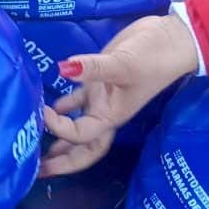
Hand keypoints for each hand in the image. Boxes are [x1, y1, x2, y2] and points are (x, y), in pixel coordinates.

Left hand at [37, 15, 199, 177]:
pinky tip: (47, 105)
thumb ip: (93, 68)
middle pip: (83, 146)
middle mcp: (105, 111)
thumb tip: (64, 68)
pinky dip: (63, 105)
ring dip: (60, 136)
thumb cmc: (152, 58)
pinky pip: (77, 99)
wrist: (170, 38)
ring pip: (77, 124)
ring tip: (38, 144)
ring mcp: (101, 97)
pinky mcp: (98, 80)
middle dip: (63, 160)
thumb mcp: (124, 65)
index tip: (43, 115)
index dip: (61, 131)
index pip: (82, 135)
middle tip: (38, 169)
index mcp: (112, 116)